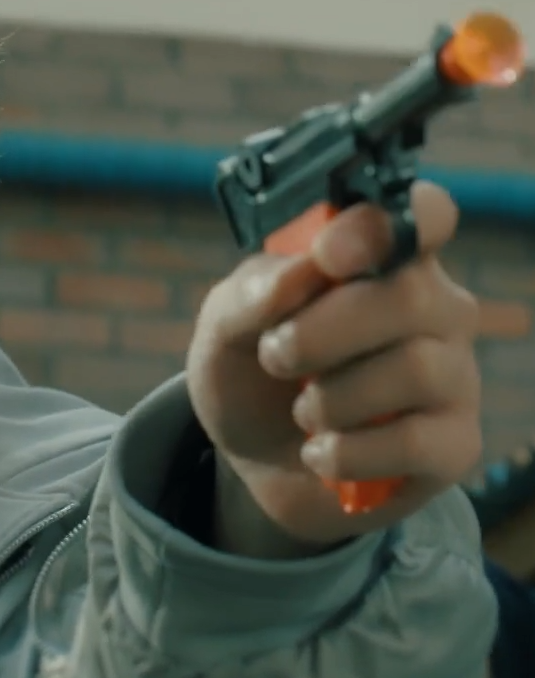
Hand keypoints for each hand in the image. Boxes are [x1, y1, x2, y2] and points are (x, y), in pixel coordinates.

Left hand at [186, 181, 482, 547]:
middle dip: (322, 331)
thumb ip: (251, 293)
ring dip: (331, 397)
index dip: (381, 227)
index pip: (422, 215)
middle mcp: (433, 308)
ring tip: (301, 410)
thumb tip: (301, 273)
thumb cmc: (251, 374)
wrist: (255, 462)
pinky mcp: (453, 444)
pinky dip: (348, 451)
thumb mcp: (223, 329)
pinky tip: (321, 452)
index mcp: (382, 259)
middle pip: (409, 294)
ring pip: (416, 368)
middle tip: (273, 355)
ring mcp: (453, 375)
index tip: (327, 255)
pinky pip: (417, 442)